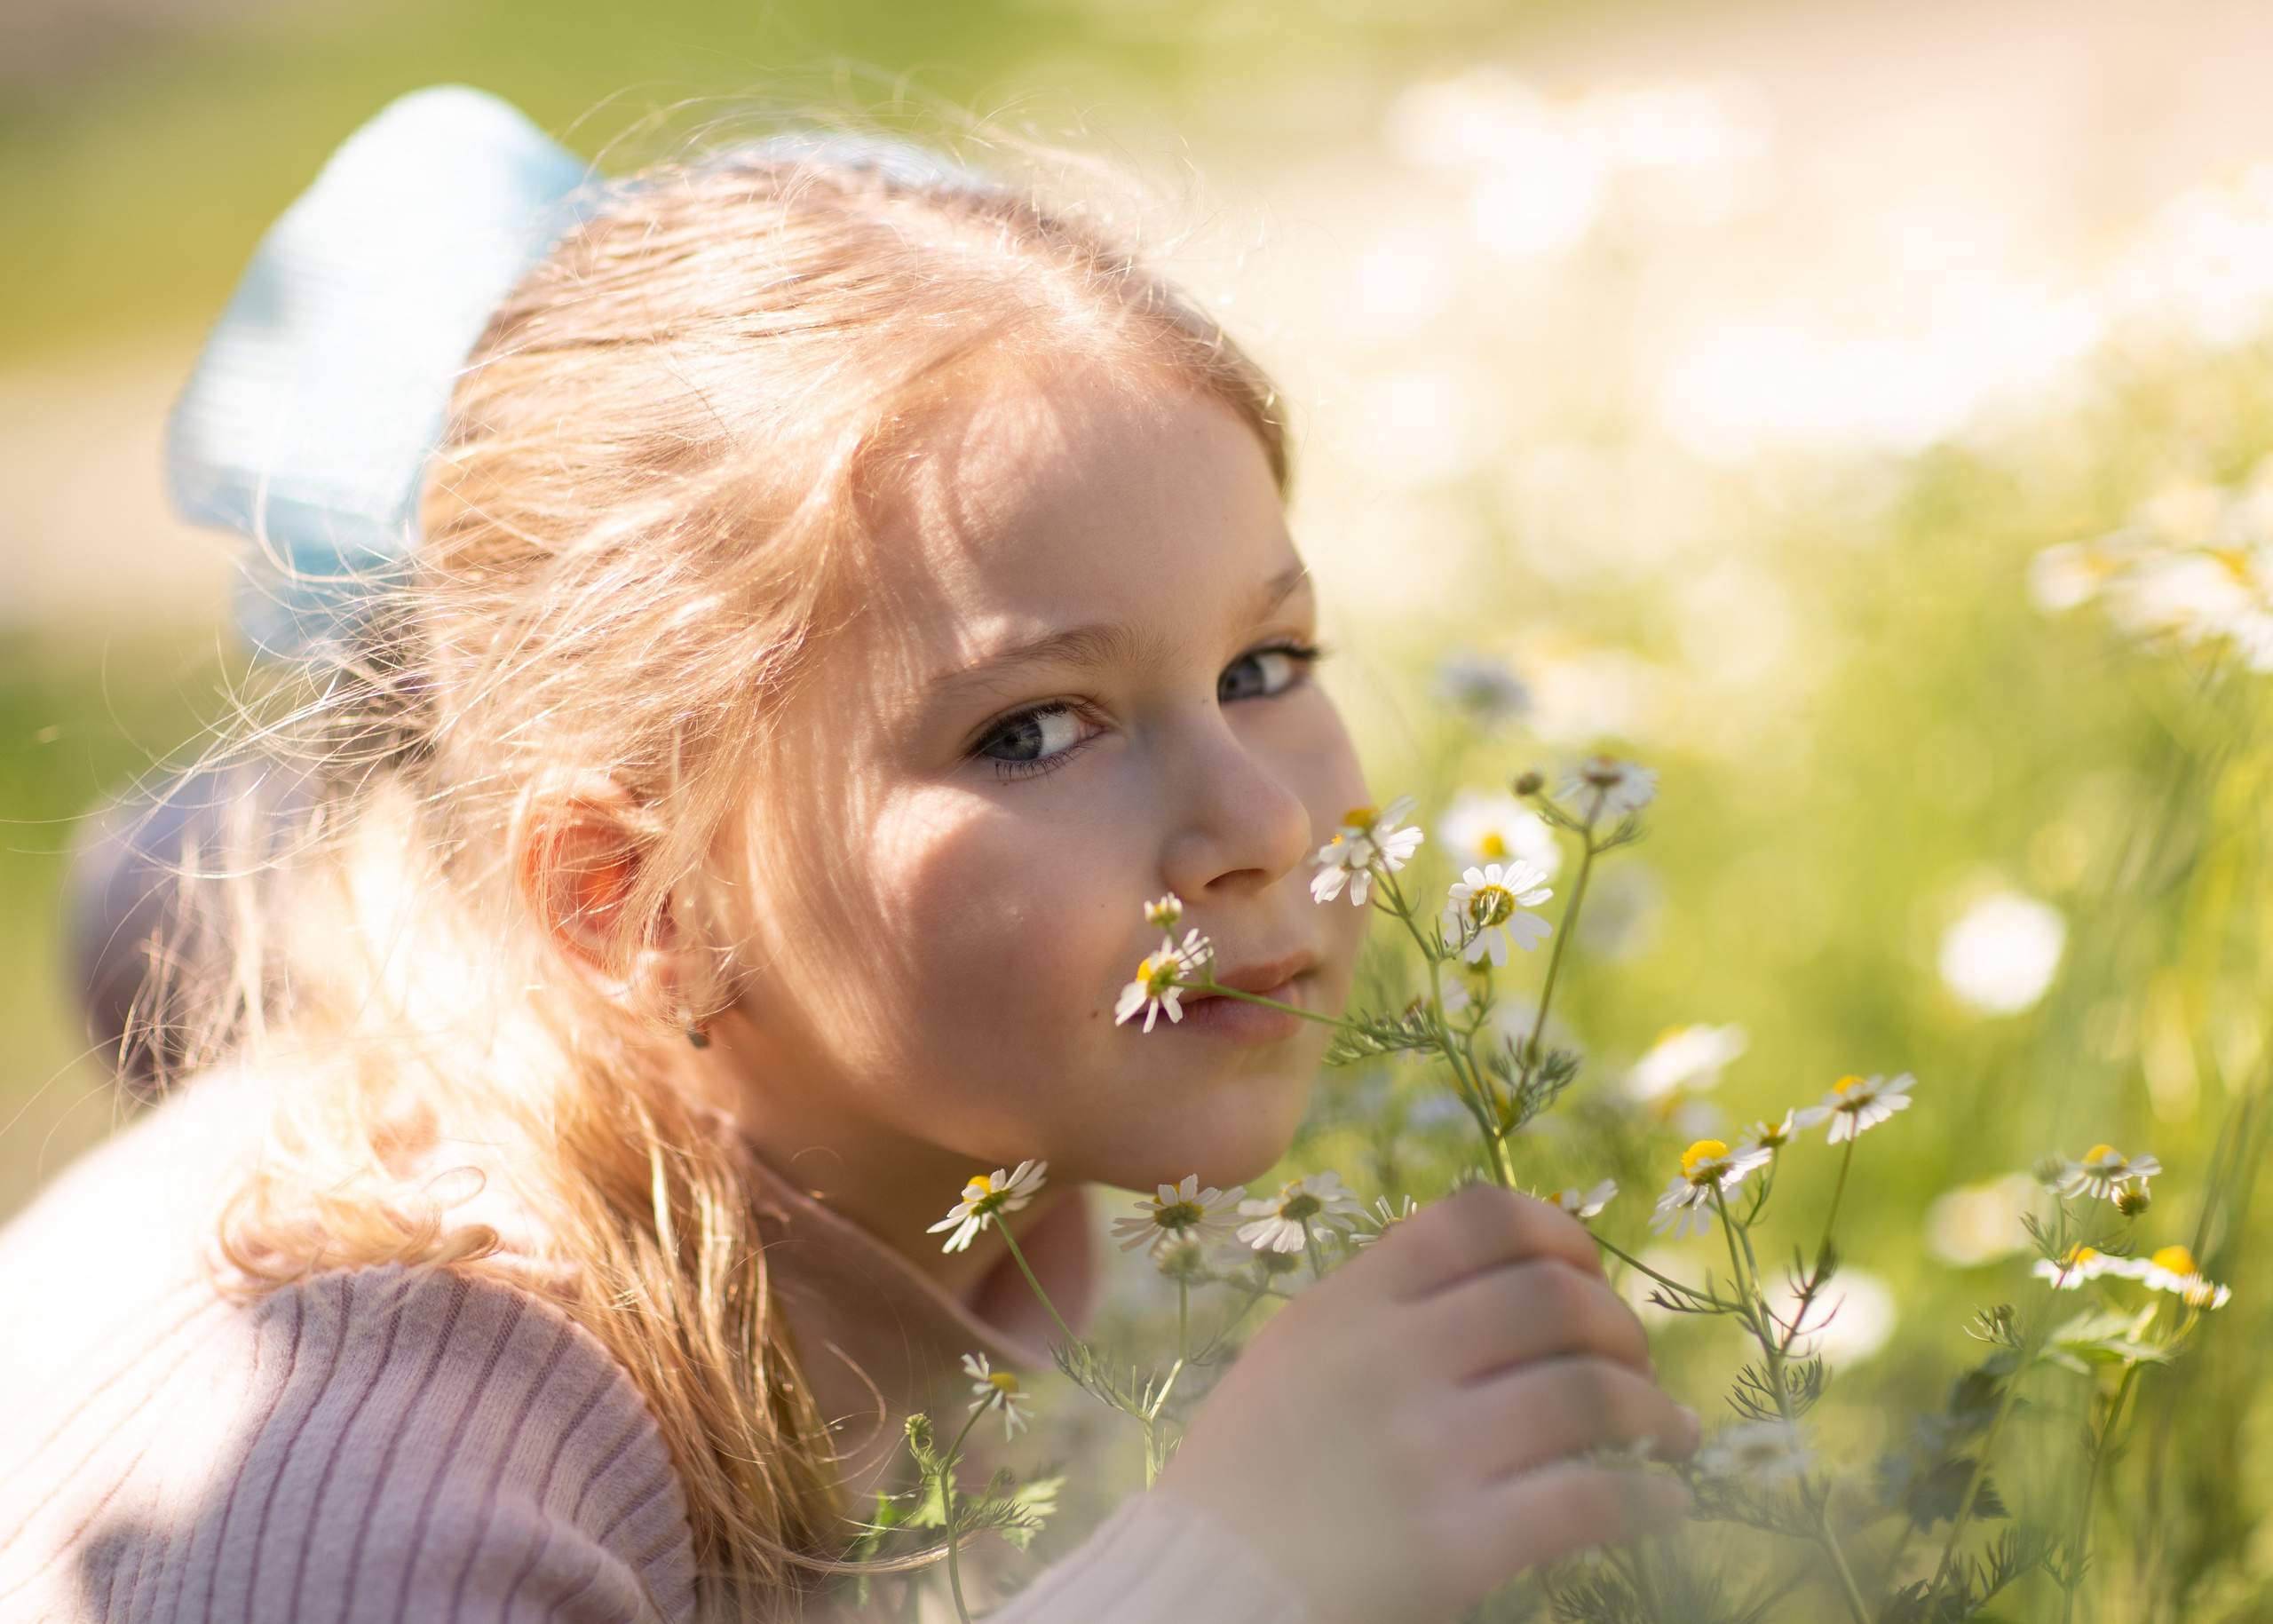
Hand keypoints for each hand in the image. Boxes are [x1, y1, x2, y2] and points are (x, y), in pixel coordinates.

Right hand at [1159, 1184, 1697, 1623]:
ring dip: (1653, 1411)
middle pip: (1552, 1298)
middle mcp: (1389, 1360)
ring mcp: (1424, 1452)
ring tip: (1670, 1433)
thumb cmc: (1252, 1478)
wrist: (1203, 1592)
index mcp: (1348, 1305)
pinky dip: (1649, 1499)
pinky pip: (1590, 1502)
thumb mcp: (1296, 1354)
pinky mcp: (1454, 1545)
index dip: (1558, 1231)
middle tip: (1638, 1363)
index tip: (1587, 1269)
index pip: (1480, 1218)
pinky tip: (1665, 1505)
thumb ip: (1381, 1302)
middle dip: (1619, 1326)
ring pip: (1588, 1393)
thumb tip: (1511, 1268)